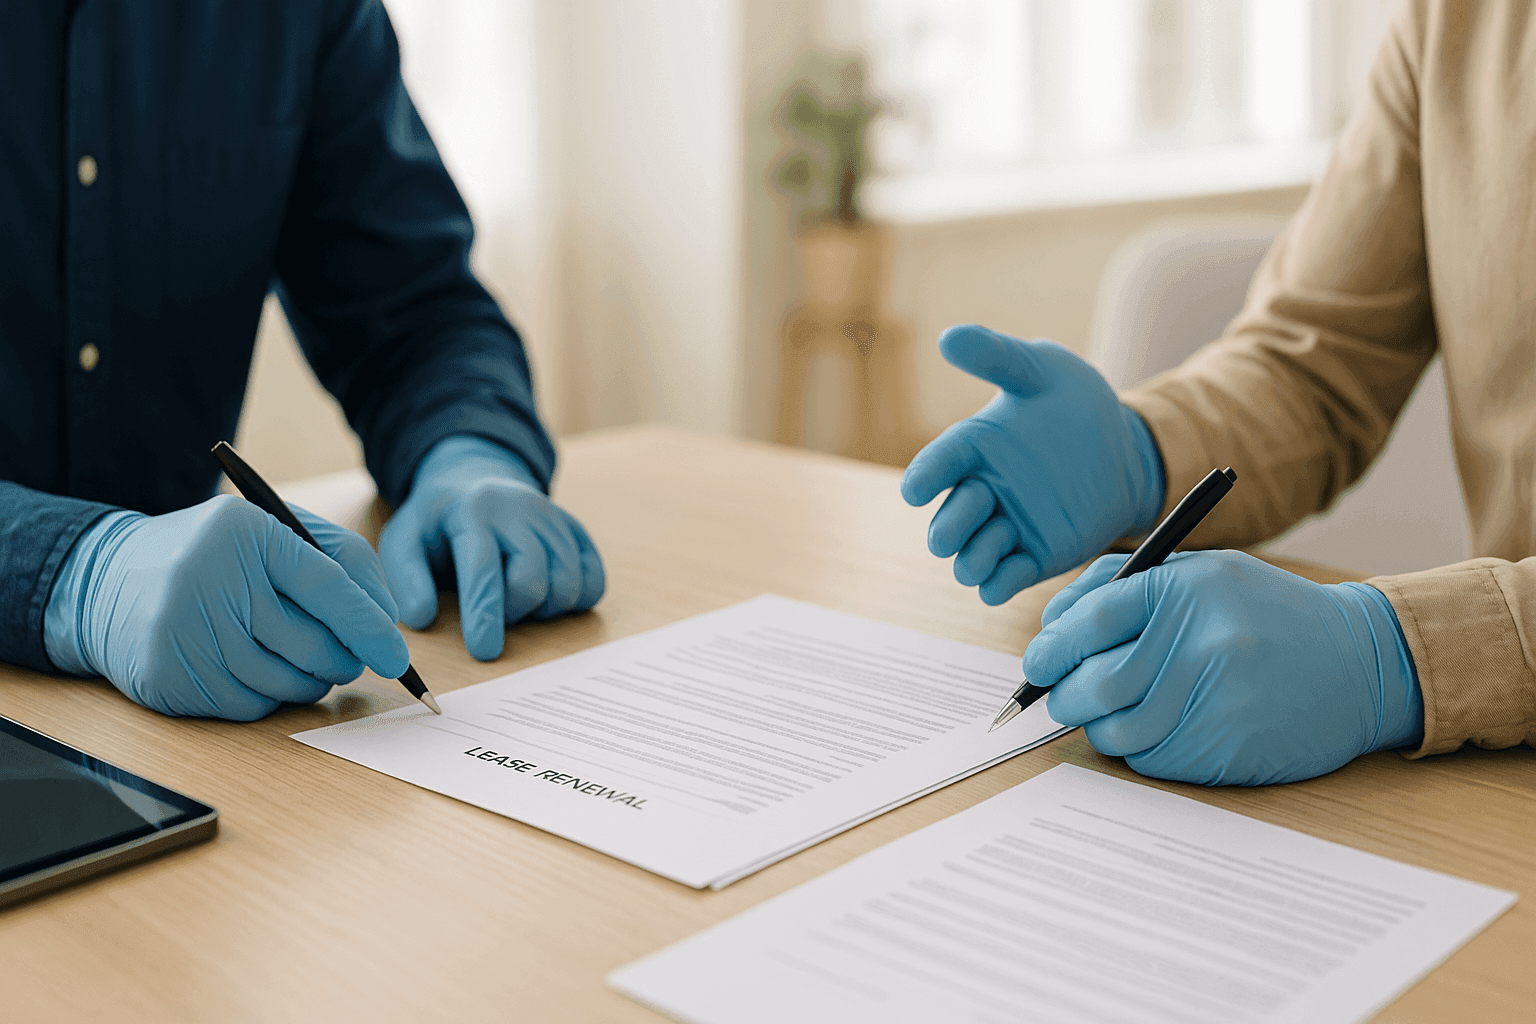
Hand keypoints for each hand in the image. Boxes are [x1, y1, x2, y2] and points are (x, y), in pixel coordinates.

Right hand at [44, 496, 410, 719]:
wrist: (106, 583)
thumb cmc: (214, 557)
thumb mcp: (275, 533)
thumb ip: (343, 564)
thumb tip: (389, 623)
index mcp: (246, 533)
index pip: (329, 587)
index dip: (370, 628)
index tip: (397, 658)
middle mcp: (210, 579)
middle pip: (314, 645)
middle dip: (344, 659)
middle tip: (346, 655)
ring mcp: (184, 632)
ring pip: (286, 684)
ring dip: (308, 681)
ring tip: (295, 656)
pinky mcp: (168, 677)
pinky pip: (250, 708)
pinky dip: (267, 698)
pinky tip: (250, 669)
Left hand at [379, 435, 603, 660]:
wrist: (476, 478)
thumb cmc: (438, 522)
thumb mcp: (404, 539)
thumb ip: (407, 578)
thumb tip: (422, 618)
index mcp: (473, 512)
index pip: (483, 568)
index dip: (485, 614)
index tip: (485, 652)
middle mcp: (519, 510)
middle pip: (533, 579)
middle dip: (514, 611)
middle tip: (496, 608)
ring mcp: (554, 518)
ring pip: (568, 583)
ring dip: (545, 609)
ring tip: (519, 600)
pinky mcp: (577, 531)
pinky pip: (595, 580)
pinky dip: (576, 600)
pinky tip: (548, 594)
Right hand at [900, 325, 1164, 604]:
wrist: (1126, 448)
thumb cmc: (1075, 401)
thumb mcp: (1042, 370)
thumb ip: (998, 356)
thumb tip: (949, 337)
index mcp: (973, 447)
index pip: (938, 464)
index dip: (924, 477)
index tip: (916, 490)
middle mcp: (981, 490)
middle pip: (949, 520)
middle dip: (948, 528)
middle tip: (954, 531)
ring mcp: (1005, 526)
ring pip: (970, 556)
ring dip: (971, 560)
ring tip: (983, 559)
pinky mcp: (1031, 556)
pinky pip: (1004, 579)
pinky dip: (997, 585)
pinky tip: (1001, 581)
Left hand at [1023, 550, 1423, 785]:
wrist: (1362, 662)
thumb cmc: (1264, 613)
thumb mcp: (1200, 573)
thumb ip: (1122, 587)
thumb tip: (1051, 626)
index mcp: (1184, 590)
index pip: (1087, 622)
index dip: (1050, 647)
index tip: (1038, 662)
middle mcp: (1198, 644)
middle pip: (1091, 684)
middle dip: (1063, 694)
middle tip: (1063, 694)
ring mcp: (1214, 701)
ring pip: (1114, 731)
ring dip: (1101, 726)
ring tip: (1115, 710)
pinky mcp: (1227, 749)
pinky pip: (1150, 760)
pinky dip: (1141, 749)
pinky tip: (1163, 727)